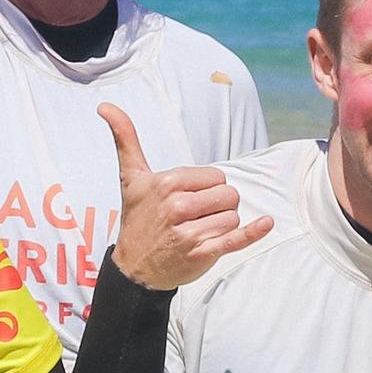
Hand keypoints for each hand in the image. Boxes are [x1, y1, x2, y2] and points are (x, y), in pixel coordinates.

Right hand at [103, 102, 268, 289]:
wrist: (134, 267)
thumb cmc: (138, 218)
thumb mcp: (131, 177)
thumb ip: (125, 139)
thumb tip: (105, 106)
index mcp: (167, 182)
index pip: (216, 177)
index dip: (207, 189)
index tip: (187, 200)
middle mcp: (178, 206)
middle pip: (229, 195)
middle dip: (218, 206)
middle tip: (194, 217)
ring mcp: (190, 231)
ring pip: (233, 217)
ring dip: (222, 225)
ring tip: (199, 232)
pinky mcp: (202, 253)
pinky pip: (236, 238)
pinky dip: (253, 232)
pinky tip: (266, 223)